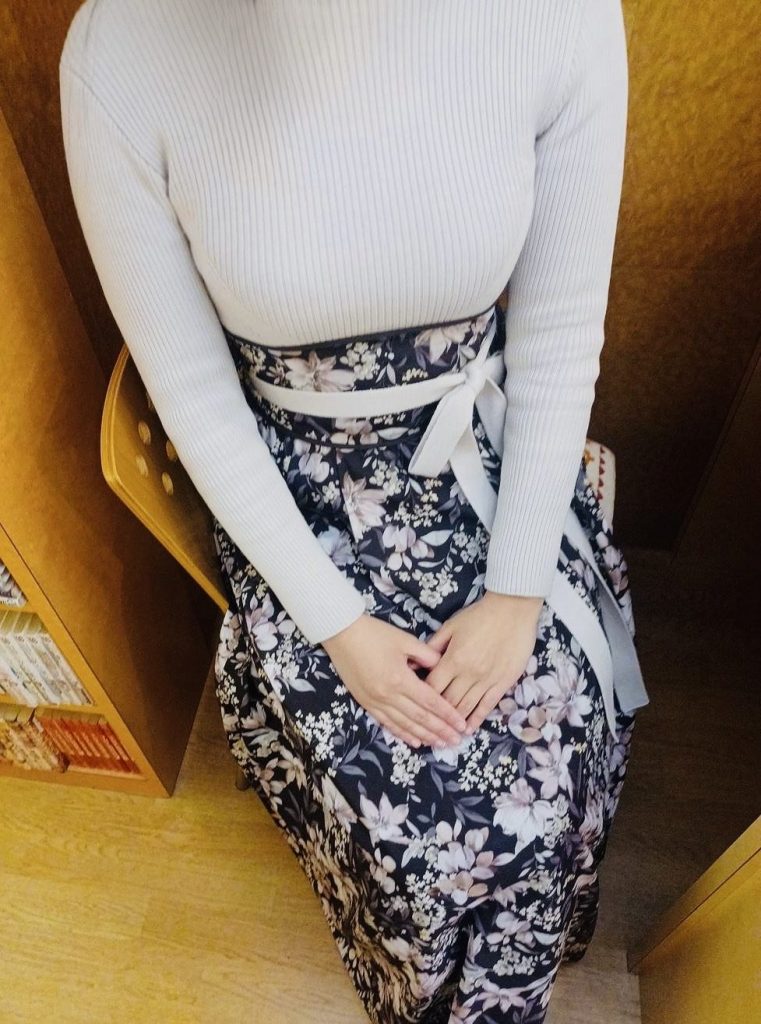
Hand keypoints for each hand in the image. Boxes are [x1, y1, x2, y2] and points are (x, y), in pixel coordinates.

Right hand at [321, 614, 468, 748]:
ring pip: (405, 725)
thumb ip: (427, 655)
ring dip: (424, 736)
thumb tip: (443, 667)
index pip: (430, 702)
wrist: (341, 634)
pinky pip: (387, 723)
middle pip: (420, 718)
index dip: (448, 715)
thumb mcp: (405, 639)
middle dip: (440, 730)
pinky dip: (403, 734)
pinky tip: (415, 741)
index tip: (462, 725)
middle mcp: (388, 695)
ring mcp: (375, 701)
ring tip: (440, 744)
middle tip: (457, 741)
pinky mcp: (365, 703)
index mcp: (401, 678)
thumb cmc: (374, 633)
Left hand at [424, 592, 543, 733]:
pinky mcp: (503, 682)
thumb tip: (413, 664)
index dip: (422, 699)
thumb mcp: (450, 626)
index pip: (432, 688)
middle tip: (427, 727)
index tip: (416, 707)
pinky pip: (487, 705)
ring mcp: (487, 680)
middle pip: (448, 702)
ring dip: (454, 723)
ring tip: (445, 734)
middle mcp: (469, 674)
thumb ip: (432, 647)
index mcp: (453, 660)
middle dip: (436, 717)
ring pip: (466, 707)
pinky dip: (476, 719)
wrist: (513, 610)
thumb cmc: (479, 616)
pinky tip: (468, 729)